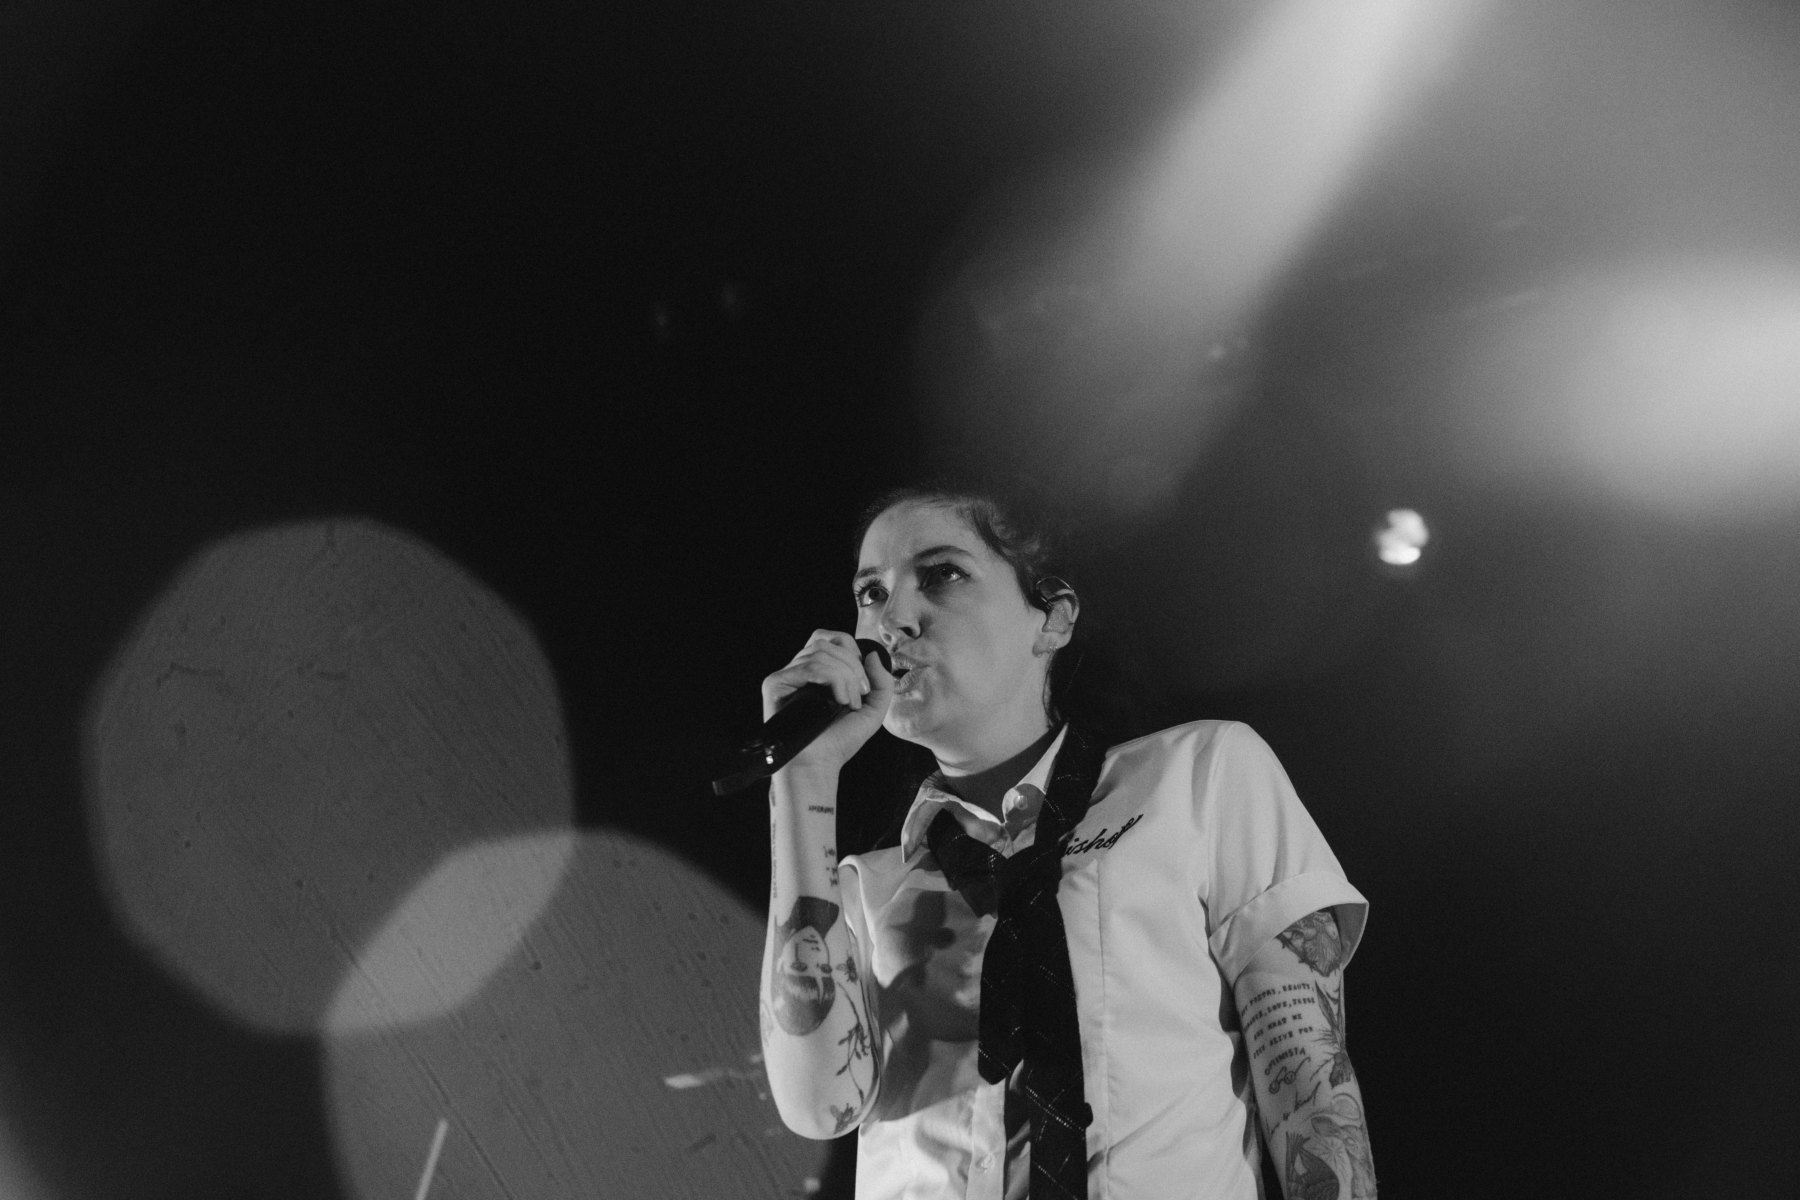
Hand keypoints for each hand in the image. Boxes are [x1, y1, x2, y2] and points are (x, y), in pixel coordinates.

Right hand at [760, 630, 894, 773]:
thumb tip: (871, 654)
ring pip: (820, 652)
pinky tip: (838, 701)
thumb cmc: (840, 741)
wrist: (818, 765)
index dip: (854, 653)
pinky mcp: (775, 684)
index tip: (864, 685)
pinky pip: (809, 666)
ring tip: (848, 703)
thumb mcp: (873, 710)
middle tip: (860, 695)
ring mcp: (787, 675)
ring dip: (844, 676)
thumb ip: (882, 682)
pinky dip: (831, 679)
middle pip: (828, 641)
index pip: (834, 638)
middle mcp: (801, 669)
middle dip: (853, 666)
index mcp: (819, 670)